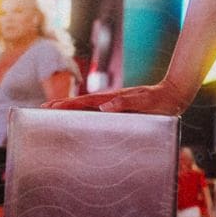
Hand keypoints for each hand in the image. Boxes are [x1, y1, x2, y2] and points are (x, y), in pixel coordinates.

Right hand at [48, 80, 188, 115]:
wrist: (173, 95)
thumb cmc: (160, 101)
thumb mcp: (144, 102)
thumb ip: (125, 103)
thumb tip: (104, 107)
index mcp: (111, 99)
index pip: (82, 102)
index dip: (65, 105)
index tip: (48, 108)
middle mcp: (109, 101)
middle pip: (79, 103)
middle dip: (61, 106)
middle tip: (42, 109)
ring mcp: (113, 104)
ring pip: (86, 108)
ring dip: (70, 110)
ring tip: (55, 114)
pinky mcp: (119, 110)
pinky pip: (97, 113)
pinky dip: (84, 115)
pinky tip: (81, 121)